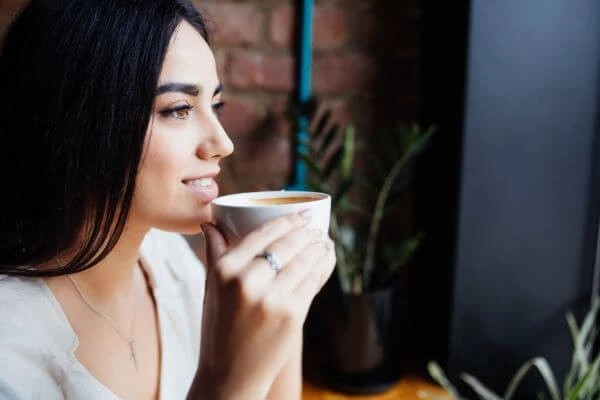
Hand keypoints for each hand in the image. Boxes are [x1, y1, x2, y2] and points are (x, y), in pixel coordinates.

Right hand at [192, 211, 335, 399]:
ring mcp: (271, 298)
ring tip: (324, 242)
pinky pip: (312, 282)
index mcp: (224, 270)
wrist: (229, 375)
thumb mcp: (210, 289)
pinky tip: (325, 261)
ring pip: (303, 261)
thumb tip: (210, 223)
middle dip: (307, 232)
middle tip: (316, 228)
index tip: (302, 214)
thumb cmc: (218, 329)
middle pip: (287, 244)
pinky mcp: (292, 315)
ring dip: (319, 248)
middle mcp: (246, 281)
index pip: (263, 234)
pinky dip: (322, 268)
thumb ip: (213, 254)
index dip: (288, 221)